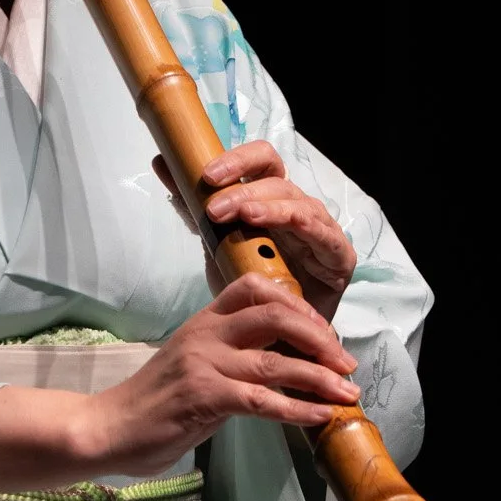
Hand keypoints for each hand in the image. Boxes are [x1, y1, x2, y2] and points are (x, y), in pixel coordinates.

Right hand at [75, 273, 360, 479]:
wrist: (107, 427)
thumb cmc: (152, 403)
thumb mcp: (193, 365)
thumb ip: (230, 357)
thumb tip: (282, 365)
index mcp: (204, 321)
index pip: (255, 288)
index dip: (297, 304)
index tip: (323, 332)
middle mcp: (206, 334)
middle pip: (276, 315)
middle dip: (320, 338)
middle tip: (346, 364)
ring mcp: (204, 364)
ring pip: (276, 362)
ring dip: (321, 377)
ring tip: (349, 394)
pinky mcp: (204, 397)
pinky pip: (262, 400)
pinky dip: (298, 408)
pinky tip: (320, 415)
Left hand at [155, 142, 356, 323]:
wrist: (275, 340)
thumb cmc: (252, 288)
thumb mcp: (217, 242)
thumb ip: (194, 205)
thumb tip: (162, 162)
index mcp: (271, 200)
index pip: (261, 162)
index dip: (237, 161)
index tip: (205, 175)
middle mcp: (297, 208)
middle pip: (277, 177)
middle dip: (243, 189)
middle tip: (214, 209)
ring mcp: (321, 230)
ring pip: (298, 203)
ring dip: (267, 206)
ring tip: (243, 216)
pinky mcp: (339, 256)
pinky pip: (324, 234)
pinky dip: (303, 226)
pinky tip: (281, 228)